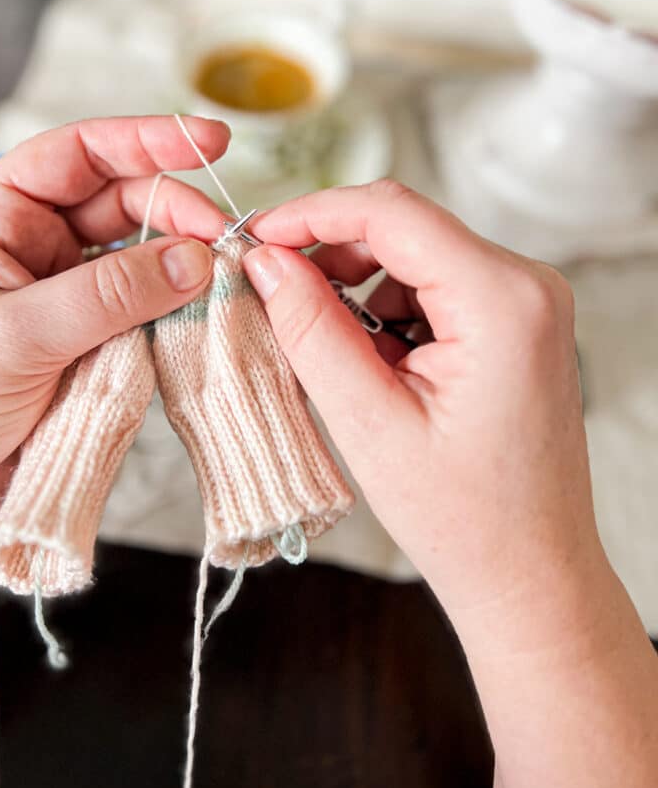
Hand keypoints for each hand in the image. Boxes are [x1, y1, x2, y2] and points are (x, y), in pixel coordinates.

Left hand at [0, 115, 228, 542]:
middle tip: (223, 240)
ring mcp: (69, 293)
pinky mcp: (95, 340)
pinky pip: (149, 311)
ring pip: (145, 257)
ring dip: (185, 263)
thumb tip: (195, 259)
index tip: (209, 140)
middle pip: (124, 201)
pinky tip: (207, 312)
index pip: (78, 154)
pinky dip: (181, 310)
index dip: (145, 139)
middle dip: (177, 211)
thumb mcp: (15, 335)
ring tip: (225, 278)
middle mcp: (37, 245)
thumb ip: (107, 295)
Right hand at [244, 180, 602, 632]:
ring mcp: (527, 301)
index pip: (391, 213)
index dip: (312, 214)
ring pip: (415, 257)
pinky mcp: (515, 321)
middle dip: (332, 254)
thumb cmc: (463, 519)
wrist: (530, 574)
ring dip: (359, 291)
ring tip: (336, 359)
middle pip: (404, 227)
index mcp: (502, 300)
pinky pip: (435, 287)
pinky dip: (389, 313)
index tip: (256, 235)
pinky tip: (375, 368)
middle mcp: (527, 285)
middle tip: (273, 291)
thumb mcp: (370, 423)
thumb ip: (312, 330)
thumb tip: (266, 262)